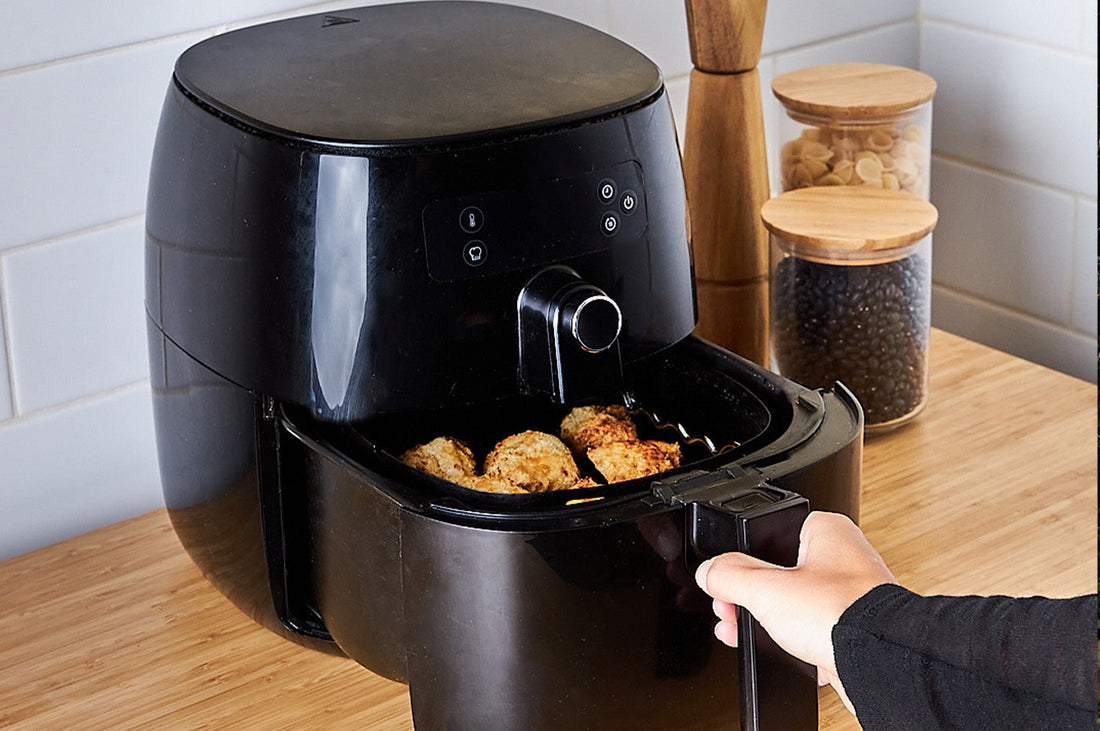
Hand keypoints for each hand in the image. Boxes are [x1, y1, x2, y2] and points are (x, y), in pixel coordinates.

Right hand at [694, 511, 895, 713]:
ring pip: (796, 605)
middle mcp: (845, 558)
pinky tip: (782, 651)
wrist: (882, 664)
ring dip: (768, 621)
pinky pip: (813, 632)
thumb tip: (710, 572)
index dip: (742, 557)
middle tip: (733, 609)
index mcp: (828, 531)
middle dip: (751, 596)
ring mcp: (853, 596)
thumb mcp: (766, 590)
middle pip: (779, 572)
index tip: (726, 579)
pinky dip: (794, 643)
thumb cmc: (843, 615)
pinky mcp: (855, 630)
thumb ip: (729, 576)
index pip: (770, 532)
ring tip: (747, 633)